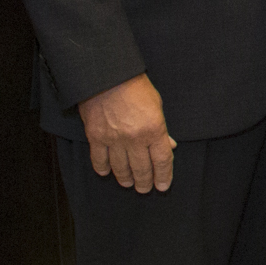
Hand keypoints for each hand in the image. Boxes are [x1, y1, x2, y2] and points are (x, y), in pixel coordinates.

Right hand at [80, 74, 173, 193]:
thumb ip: (162, 129)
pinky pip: (99, 160)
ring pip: (121, 168)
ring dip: (125, 178)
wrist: (107, 75)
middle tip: (144, 189)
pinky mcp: (96, 137)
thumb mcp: (157, 105)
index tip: (162, 186)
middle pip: (142, 169)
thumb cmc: (135, 87)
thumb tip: (169, 146)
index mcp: (154, 129)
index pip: (162, 161)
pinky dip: (103, 168)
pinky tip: (106, 172)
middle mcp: (135, 138)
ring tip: (128, 183)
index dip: (164, 176)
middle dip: (144, 182)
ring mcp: (114, 139)